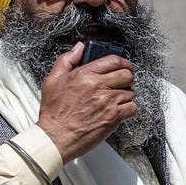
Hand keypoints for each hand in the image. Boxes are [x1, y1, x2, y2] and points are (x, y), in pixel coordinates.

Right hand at [37, 42, 137, 161]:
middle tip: (123, 82)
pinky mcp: (114, 117)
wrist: (55, 137)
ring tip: (116, 99)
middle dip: (127, 77)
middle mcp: (98, 86)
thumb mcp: (52, 80)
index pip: (113, 60)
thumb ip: (66, 60)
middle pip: (126, 74)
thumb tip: (79, 47)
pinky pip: (132, 107)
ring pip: (130, 91)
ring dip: (126, 94)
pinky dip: (128, 108)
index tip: (124, 66)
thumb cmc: (54, 112)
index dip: (123, 62)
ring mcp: (108, 101)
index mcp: (85, 74)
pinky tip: (119, 110)